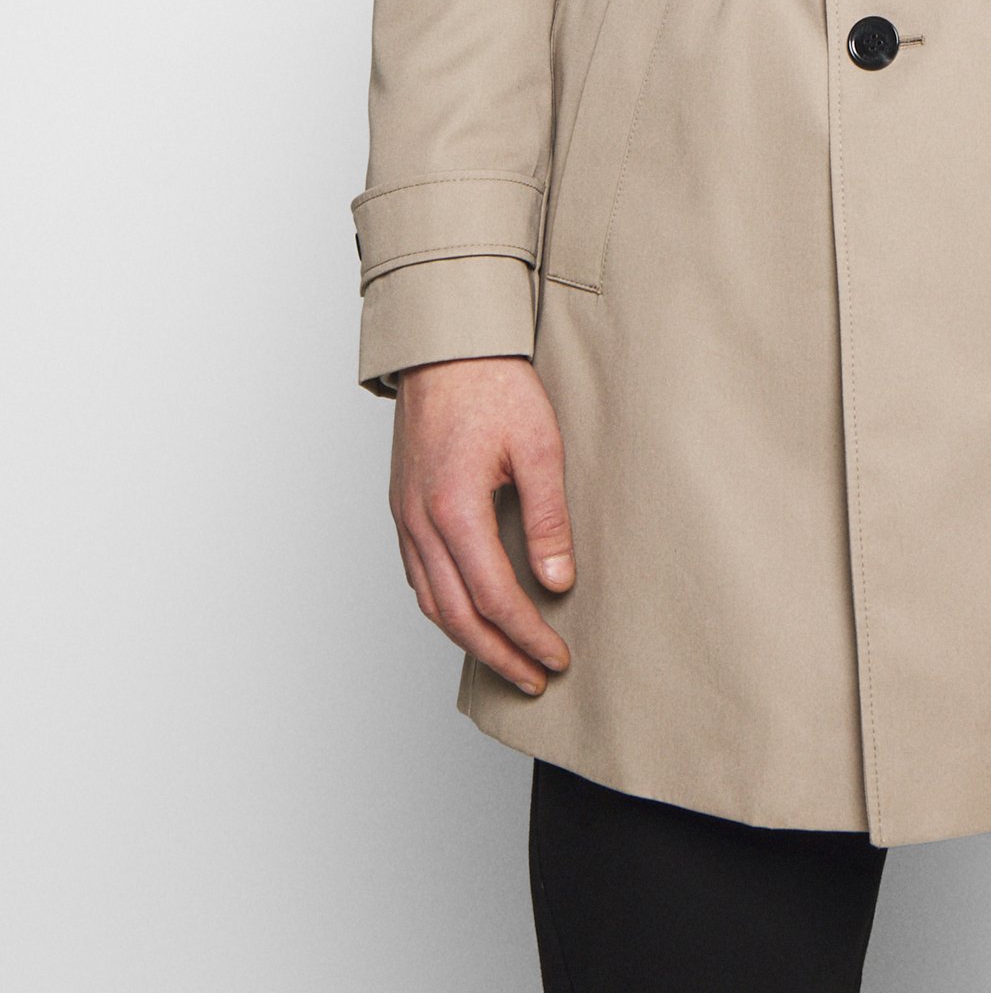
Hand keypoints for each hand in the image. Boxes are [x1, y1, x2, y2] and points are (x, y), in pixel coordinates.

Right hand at [389, 356, 575, 696]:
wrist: (446, 345)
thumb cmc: (494, 384)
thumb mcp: (539, 446)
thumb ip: (548, 518)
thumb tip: (557, 581)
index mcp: (454, 509)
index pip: (494, 598)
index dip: (527, 636)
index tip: (556, 658)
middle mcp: (420, 521)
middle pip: (456, 615)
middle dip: (499, 655)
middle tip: (535, 678)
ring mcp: (404, 515)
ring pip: (431, 602)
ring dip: (469, 639)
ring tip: (507, 658)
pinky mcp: (402, 505)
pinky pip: (418, 576)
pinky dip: (444, 607)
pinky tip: (469, 612)